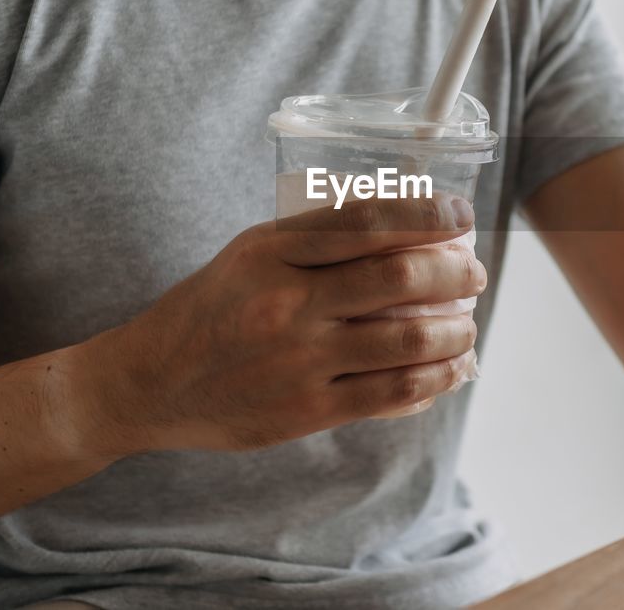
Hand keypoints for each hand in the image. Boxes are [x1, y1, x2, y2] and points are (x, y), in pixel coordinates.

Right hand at [61, 193, 486, 456]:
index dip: (429, 214)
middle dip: (456, 271)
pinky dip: (434, 379)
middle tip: (474, 271)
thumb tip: (408, 223)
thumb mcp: (252, 252)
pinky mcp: (306, 411)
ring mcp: (299, 361)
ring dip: (456, 331)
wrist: (149, 383)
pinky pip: (391, 394)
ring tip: (467, 326)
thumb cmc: (212, 308)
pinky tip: (448, 370)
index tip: (461, 214)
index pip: (370, 220)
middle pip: (401, 276)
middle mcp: (288, 302)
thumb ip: (320, 237)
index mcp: (273, 251)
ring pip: (409, 340)